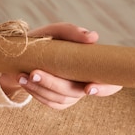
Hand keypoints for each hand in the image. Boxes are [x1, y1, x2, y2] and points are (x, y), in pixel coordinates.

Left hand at [0, 23, 121, 108]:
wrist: (23, 54)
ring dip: (40, 88)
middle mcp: (86, 82)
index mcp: (93, 66)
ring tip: (23, 76)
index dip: (104, 88)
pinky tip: (24, 82)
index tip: (88, 88)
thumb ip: (71, 31)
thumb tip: (93, 37)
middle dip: (54, 84)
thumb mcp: (55, 32)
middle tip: (34, 73)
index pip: (111, 83)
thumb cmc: (45, 41)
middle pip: (76, 92)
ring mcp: (73, 94)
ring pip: (61, 99)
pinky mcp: (59, 101)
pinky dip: (36, 93)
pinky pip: (51, 102)